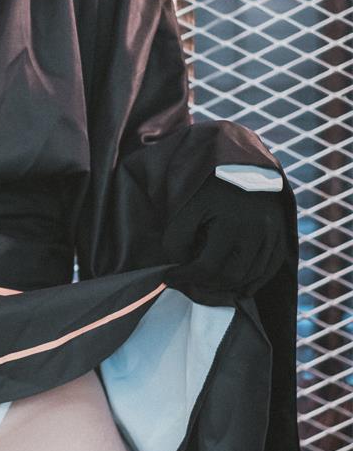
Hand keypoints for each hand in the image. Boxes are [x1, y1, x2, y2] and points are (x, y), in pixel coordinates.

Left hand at [162, 177, 285, 303]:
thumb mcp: (187, 206)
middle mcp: (257, 231)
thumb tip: (181, 265)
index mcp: (232, 223)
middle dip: (206, 286)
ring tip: (208, 285)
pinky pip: (271, 267)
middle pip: (231, 276)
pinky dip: (256, 282)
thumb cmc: (209, 184)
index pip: (207, 266)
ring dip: (229, 287)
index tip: (169, 277)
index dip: (185, 277)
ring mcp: (273, 233)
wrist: (241, 161)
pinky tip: (240, 289)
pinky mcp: (281, 232)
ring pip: (253, 276)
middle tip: (189, 284)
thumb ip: (177, 238)